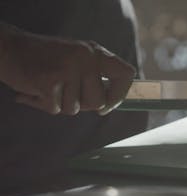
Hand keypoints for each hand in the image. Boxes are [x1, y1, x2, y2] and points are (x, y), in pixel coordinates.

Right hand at [0, 24, 135, 114]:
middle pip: (99, 101)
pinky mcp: (49, 80)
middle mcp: (85, 57)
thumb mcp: (77, 60)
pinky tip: (36, 88)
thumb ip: (95, 78)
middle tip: (65, 92)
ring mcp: (68, 67)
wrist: (9, 49)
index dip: (119, 95)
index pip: (126, 74)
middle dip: (82, 105)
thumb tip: (109, 105)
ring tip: (49, 86)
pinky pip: (55, 108)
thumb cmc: (45, 60)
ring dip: (60, 104)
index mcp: (95, 52)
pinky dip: (43, 104)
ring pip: (75, 108)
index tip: (106, 106)